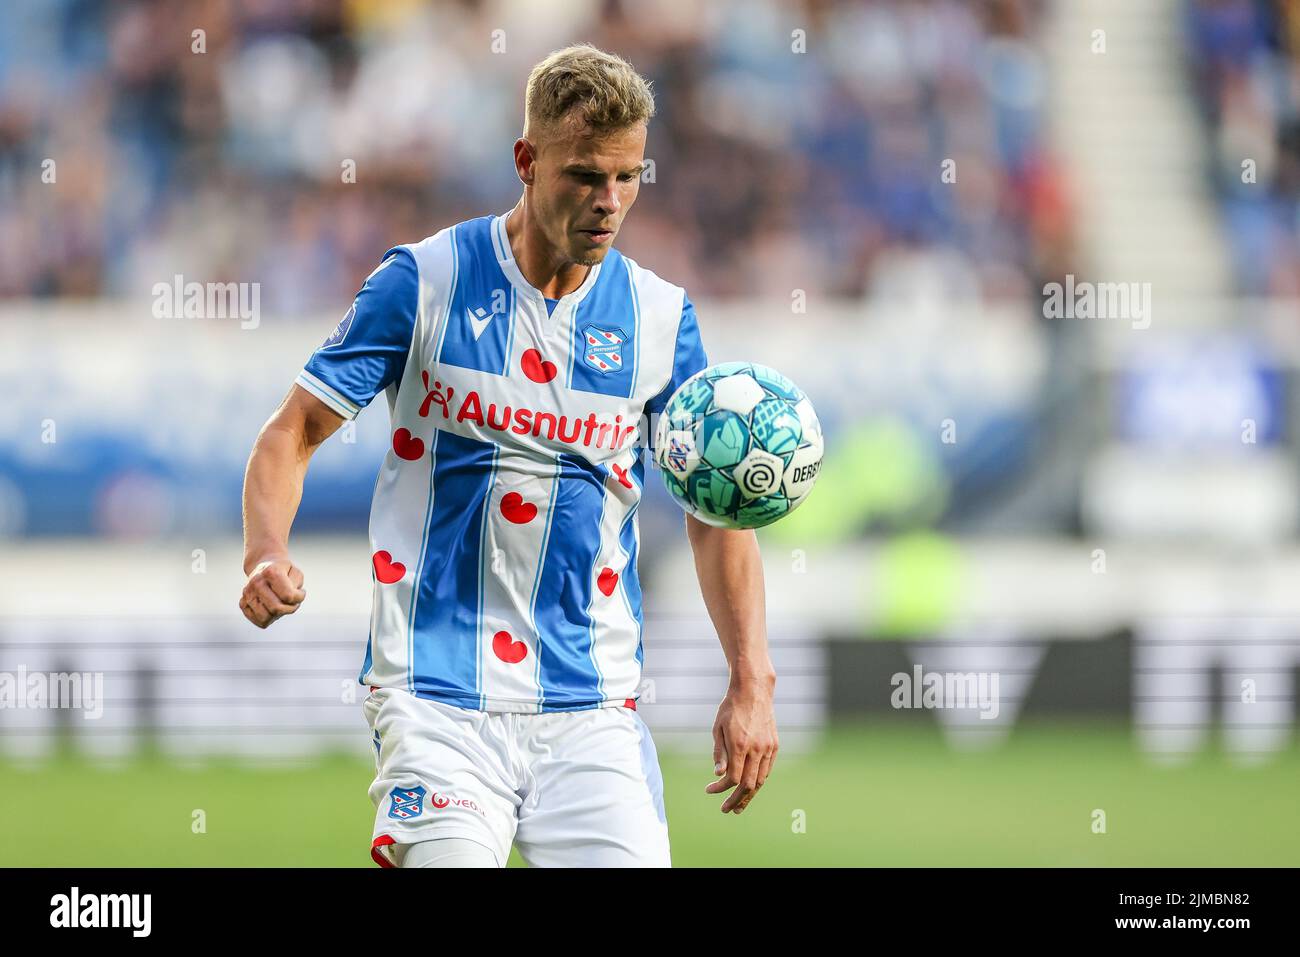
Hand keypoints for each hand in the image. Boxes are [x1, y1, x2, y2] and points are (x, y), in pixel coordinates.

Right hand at [239, 557, 305, 627]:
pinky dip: (269, 619)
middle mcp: (256, 582)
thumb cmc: (284, 572)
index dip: (299, 598)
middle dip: (290, 609)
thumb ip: (296, 585)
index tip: (300, 592)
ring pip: (265, 618)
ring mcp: (247, 594)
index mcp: (270, 572)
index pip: (288, 596)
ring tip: (281, 604)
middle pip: (276, 609)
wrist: (264, 566)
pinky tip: (272, 608)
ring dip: (278, 615)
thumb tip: (287, 600)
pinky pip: (259, 621)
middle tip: (292, 602)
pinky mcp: (243, 604)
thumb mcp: (296, 573)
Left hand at [706, 674, 777, 813]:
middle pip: (748, 785)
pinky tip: (750, 788)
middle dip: (736, 800)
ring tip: (739, 806)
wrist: (754, 690)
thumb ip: (719, 753)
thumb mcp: (718, 728)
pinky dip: (758, 781)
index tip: (710, 790)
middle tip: (726, 810)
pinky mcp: (774, 745)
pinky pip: (767, 769)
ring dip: (749, 796)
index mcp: (740, 745)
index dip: (721, 789)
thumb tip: (719, 775)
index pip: (733, 778)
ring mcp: (768, 748)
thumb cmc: (731, 708)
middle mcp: (757, 749)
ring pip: (760, 780)